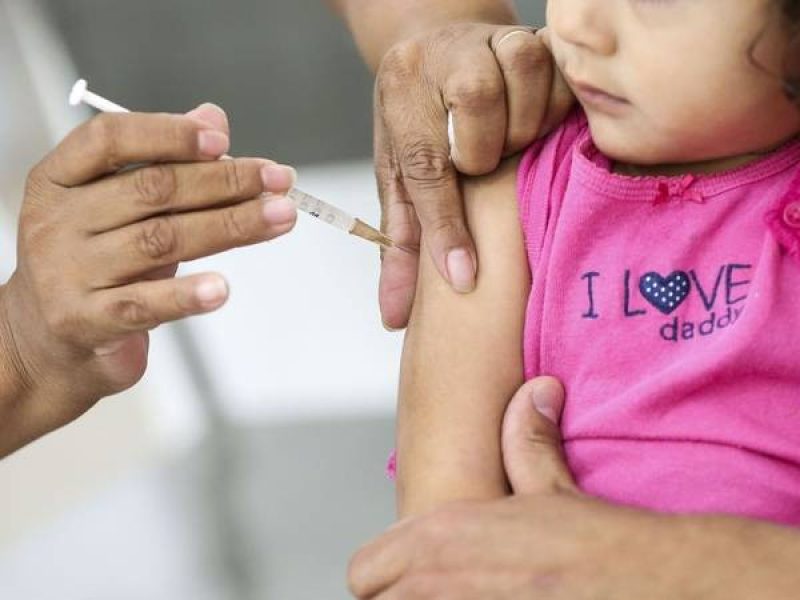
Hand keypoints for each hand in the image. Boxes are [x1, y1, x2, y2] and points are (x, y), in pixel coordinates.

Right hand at [0, 104, 296, 452]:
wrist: (48, 339)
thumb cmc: (95, 263)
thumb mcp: (120, 207)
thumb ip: (164, 162)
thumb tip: (213, 118)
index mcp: (60, 179)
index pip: (109, 138)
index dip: (168, 133)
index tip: (223, 140)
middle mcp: (57, 221)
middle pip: (151, 190)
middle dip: (225, 181)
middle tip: (279, 182)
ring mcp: (67, 272)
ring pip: (161, 240)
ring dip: (230, 226)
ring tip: (278, 218)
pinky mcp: (84, 321)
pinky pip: (145, 304)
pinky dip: (187, 295)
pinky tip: (222, 289)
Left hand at [348, 377, 799, 598]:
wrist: (658, 586)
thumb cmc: (604, 548)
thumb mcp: (555, 488)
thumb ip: (527, 441)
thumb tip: (535, 394)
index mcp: (443, 539)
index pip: (364, 571)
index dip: (386, 572)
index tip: (409, 575)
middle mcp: (441, 586)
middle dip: (402, 596)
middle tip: (446, 587)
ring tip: (473, 594)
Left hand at [374, 24, 572, 327]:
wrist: (442, 50)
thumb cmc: (420, 123)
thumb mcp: (400, 178)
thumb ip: (402, 244)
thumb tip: (394, 317)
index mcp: (401, 90)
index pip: (424, 164)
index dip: (446, 226)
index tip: (463, 278)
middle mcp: (443, 55)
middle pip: (478, 110)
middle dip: (487, 155)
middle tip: (486, 165)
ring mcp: (491, 40)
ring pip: (525, 82)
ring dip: (524, 127)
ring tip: (511, 142)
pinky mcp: (536, 36)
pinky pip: (563, 76)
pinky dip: (557, 109)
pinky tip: (540, 123)